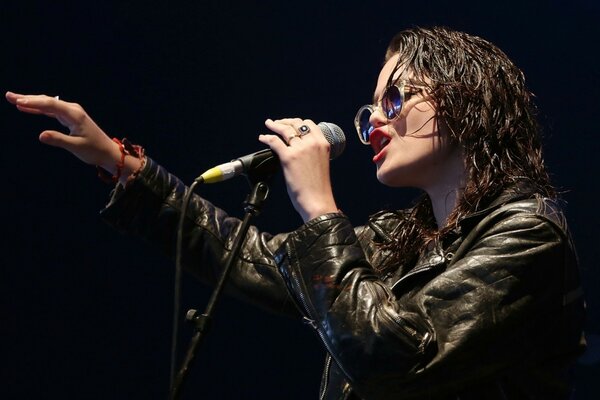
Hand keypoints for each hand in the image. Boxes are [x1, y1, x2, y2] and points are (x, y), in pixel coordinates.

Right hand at [6, 91, 140, 179]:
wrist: (107, 152)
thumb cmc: (94, 150)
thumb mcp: (76, 147)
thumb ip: (59, 140)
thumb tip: (40, 135)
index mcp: (74, 115)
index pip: (50, 105)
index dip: (33, 103)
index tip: (18, 102)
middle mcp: (73, 110)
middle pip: (47, 101)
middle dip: (28, 98)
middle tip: (8, 96)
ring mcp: (71, 113)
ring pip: (48, 104)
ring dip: (31, 102)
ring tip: (13, 99)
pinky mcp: (70, 117)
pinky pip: (51, 110)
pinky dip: (39, 109)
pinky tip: (27, 108)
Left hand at [259, 118, 337, 221]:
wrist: (317, 200)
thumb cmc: (318, 187)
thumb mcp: (320, 163)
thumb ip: (312, 153)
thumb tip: (297, 148)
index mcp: (323, 144)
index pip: (309, 124)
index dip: (298, 123)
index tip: (291, 125)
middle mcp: (312, 143)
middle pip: (296, 124)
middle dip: (286, 121)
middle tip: (277, 123)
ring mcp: (300, 149)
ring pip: (285, 130)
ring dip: (275, 125)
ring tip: (269, 124)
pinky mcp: (289, 157)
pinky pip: (275, 141)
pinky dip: (267, 138)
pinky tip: (262, 138)